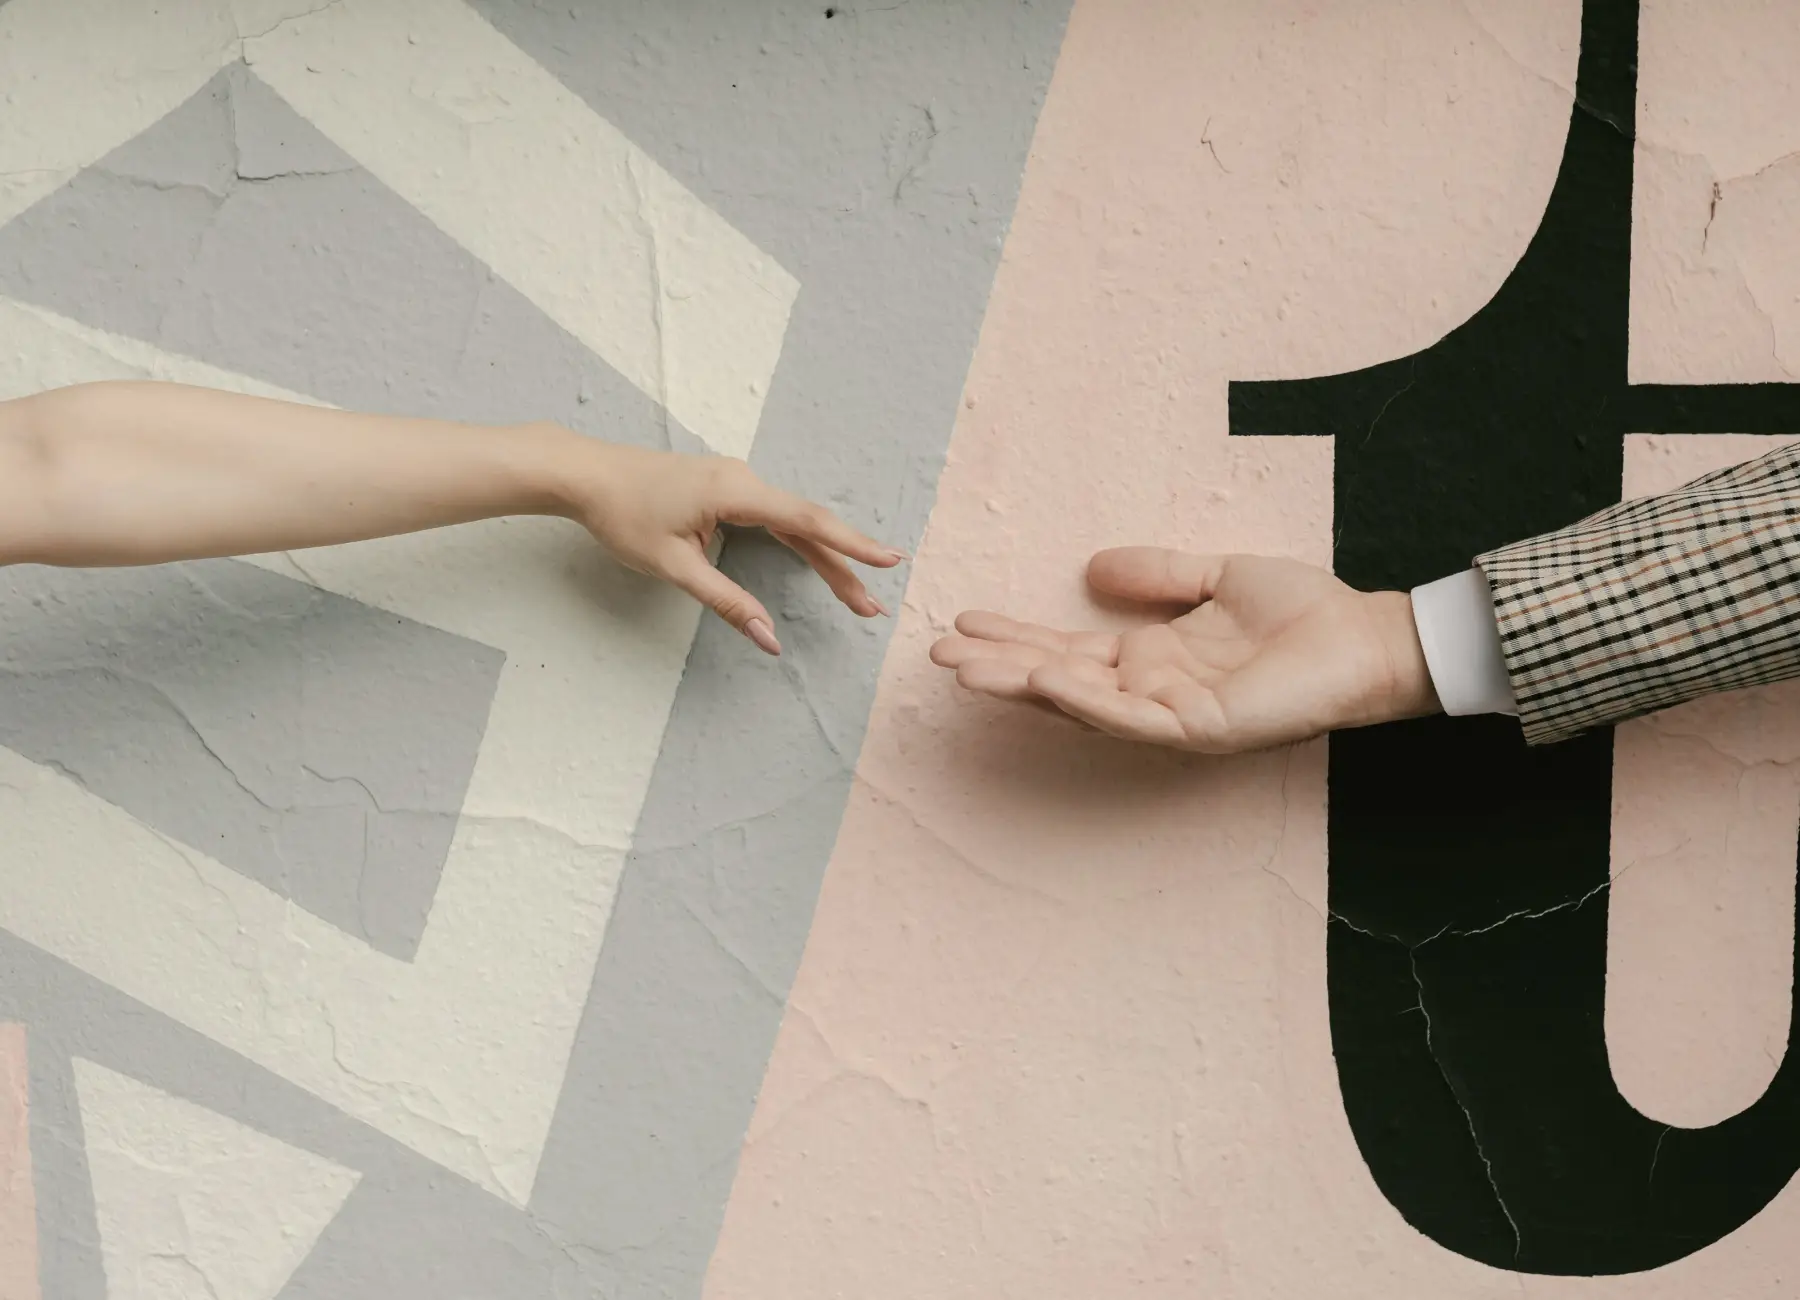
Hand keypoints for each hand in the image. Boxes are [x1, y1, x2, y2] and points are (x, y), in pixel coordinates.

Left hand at [552, 437, 905, 655]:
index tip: (889, 560)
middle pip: (807, 526)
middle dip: (843, 568)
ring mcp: (736, 482)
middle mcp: (744, 480)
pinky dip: (799, 541)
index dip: (851, 545)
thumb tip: (768, 639)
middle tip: (871, 608)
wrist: (584, 473)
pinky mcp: (725, 489)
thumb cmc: (622, 516)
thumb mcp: (673, 567)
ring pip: (793, 523)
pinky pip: (774, 517)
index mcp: (736, 492)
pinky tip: (817, 560)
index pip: (808, 522)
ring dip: (824, 557)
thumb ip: (726, 602)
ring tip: (853, 595)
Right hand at [929, 547, 1440, 751]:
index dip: (1014, 635)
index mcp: (1149, 660)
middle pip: (1056, 681)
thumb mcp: (1217, 576)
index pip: (1065, 649)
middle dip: (997, 667)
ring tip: (968, 668)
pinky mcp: (1200, 728)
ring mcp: (1171, 716)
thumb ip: (1157, 575)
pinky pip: (1131, 717)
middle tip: (937, 654)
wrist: (1366, 639)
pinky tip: (1047, 677)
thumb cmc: (1302, 614)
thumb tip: (1092, 566)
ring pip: (1080, 704)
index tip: (964, 619)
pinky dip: (1087, 700)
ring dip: (1022, 686)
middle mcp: (1149, 693)